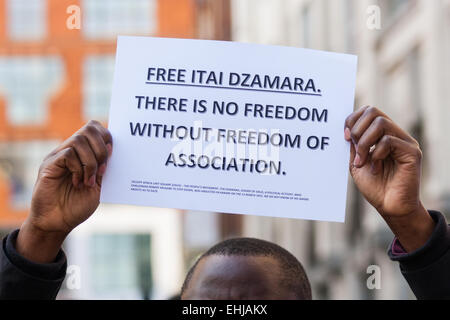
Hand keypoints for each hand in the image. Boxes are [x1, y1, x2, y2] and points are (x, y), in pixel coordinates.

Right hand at [16, 120, 112, 261]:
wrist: (58, 223)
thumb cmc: (77, 206)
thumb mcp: (99, 186)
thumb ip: (104, 168)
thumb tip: (111, 148)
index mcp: (83, 153)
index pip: (95, 129)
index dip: (107, 137)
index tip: (111, 157)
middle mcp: (70, 150)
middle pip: (89, 128)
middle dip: (101, 149)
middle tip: (101, 170)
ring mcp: (59, 156)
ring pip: (79, 140)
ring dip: (90, 162)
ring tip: (89, 181)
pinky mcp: (49, 165)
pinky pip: (68, 154)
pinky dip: (78, 168)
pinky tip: (78, 182)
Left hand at [345, 106, 433, 251]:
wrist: (389, 207)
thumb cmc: (374, 187)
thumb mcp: (356, 163)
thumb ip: (353, 145)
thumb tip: (346, 128)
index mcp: (381, 135)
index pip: (368, 111)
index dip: (352, 120)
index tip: (345, 137)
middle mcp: (395, 134)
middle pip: (373, 111)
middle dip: (357, 129)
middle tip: (354, 149)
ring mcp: (405, 142)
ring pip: (381, 123)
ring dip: (364, 142)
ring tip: (362, 160)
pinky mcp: (412, 152)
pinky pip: (389, 141)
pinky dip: (376, 153)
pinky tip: (376, 168)